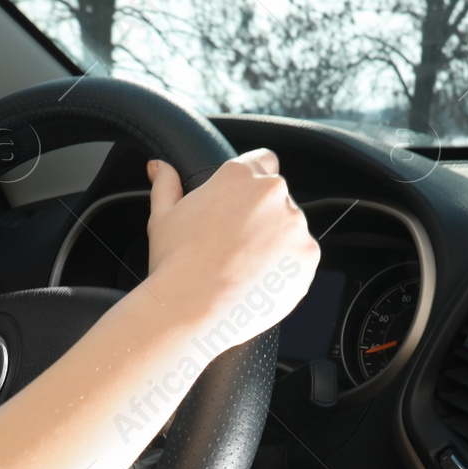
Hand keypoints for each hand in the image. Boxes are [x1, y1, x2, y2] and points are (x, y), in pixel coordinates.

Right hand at [143, 149, 319, 345]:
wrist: (192, 308)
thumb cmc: (175, 263)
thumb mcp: (163, 217)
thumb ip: (167, 185)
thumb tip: (159, 167)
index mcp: (239, 175)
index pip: (263, 161)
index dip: (253, 182)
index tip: (244, 202)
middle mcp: (273, 193)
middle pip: (277, 198)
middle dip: (262, 216)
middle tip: (235, 244)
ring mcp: (295, 226)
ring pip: (291, 229)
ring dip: (276, 242)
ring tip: (243, 267)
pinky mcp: (307, 257)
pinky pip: (300, 259)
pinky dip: (285, 269)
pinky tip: (257, 282)